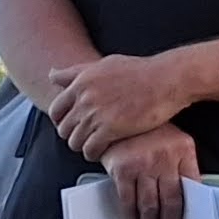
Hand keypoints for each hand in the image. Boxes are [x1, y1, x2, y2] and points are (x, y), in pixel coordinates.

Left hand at [46, 49, 198, 156]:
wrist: (166, 79)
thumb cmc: (139, 71)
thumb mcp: (104, 64)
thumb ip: (76, 72)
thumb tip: (52, 74)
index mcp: (81, 82)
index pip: (55, 110)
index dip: (62, 121)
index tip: (72, 126)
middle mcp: (85, 98)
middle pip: (63, 129)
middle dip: (73, 135)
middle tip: (86, 137)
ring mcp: (96, 114)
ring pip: (75, 142)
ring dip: (83, 146)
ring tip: (95, 145)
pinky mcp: (109, 129)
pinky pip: (90, 150)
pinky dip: (94, 154)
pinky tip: (102, 151)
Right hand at [102, 125, 204, 218]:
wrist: (119, 107)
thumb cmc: (147, 129)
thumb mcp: (173, 141)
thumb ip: (182, 164)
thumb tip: (188, 196)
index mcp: (183, 150)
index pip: (192, 187)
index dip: (190, 212)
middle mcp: (165, 158)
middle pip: (172, 202)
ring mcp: (143, 164)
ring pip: (150, 205)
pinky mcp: (122, 168)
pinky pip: (128, 200)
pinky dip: (130, 215)